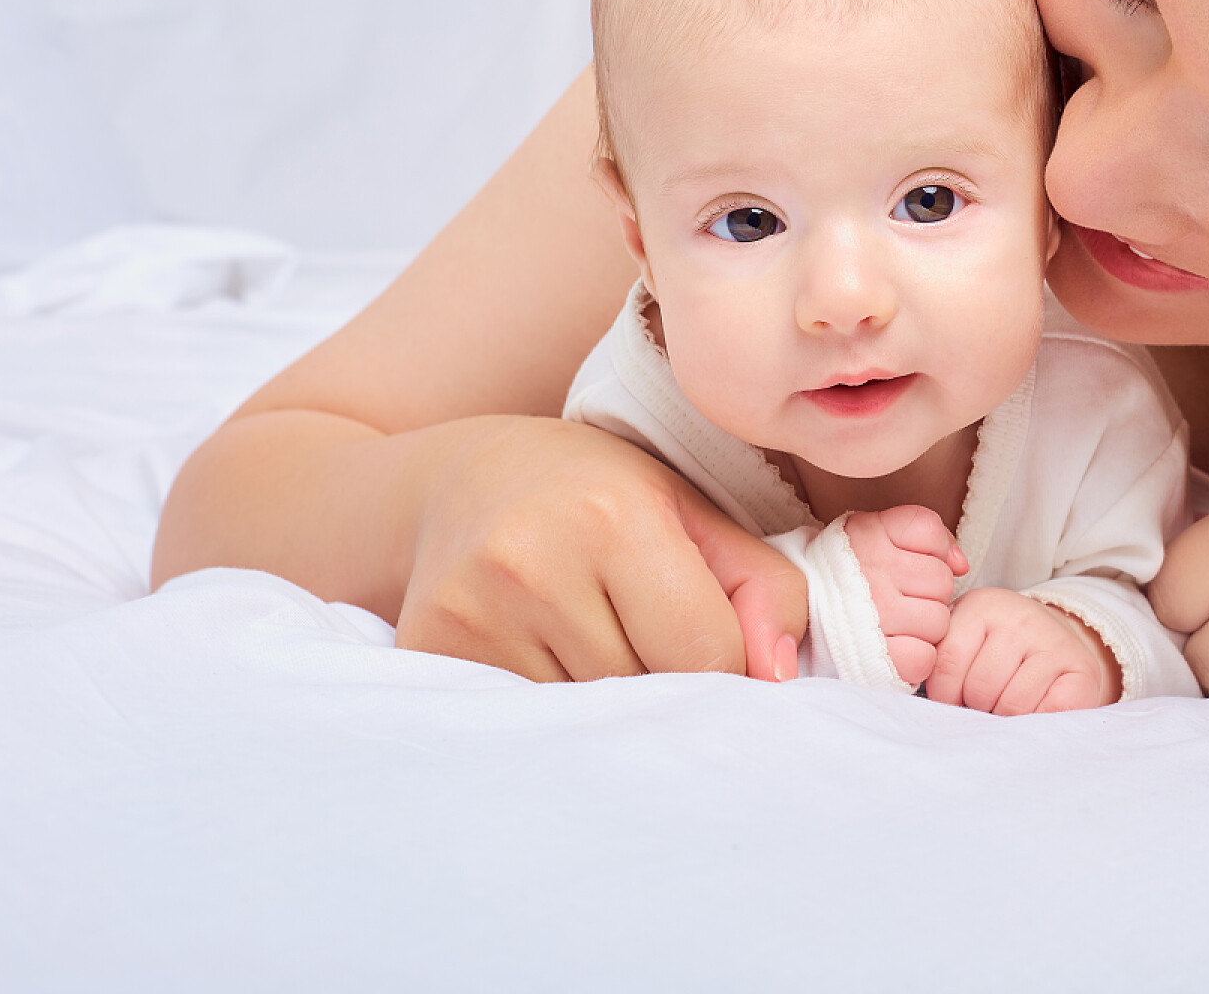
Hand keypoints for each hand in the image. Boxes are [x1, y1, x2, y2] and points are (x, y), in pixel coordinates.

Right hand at [396, 416, 808, 682]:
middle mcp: (533, 565)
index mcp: (612, 519)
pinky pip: (527, 725)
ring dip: (607, 705)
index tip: (713, 648)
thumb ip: (761, 586)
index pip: (706, 655)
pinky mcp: (433, 651)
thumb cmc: (597, 495)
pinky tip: (545, 658)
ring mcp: (474, 614)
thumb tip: (775, 676)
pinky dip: (553, 712)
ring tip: (591, 642)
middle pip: (646, 695)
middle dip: (664, 685)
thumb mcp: (692, 513)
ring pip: (588, 723)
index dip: (726, 665)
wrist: (459, 483)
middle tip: (644, 639)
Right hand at [845, 505, 967, 685]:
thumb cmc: (839, 580)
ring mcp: (875, 614)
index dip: (928, 550)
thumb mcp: (871, 537)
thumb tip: (962, 563)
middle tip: (897, 599)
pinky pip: (925, 656)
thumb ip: (925, 536)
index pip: (928, 530)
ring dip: (923, 627)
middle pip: (942, 580)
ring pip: (939, 621)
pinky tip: (894, 648)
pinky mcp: (877, 657)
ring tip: (894, 625)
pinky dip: (914, 657)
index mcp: (866, 533)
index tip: (905, 563)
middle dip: (927, 593)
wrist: (787, 621)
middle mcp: (871, 570)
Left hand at [925, 587, 1121, 714]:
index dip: (945, 694)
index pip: (946, 663)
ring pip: (1012, 705)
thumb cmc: (997, 650)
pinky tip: (1036, 708)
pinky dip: (1038, 720)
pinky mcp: (1082, 668)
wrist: (1055, 641)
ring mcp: (1053, 641)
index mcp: (981, 606)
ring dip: (1006, 717)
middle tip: (986, 702)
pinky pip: (1048, 712)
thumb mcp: (964, 640)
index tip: (953, 698)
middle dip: (977, 707)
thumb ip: (941, 662)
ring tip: (1008, 705)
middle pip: (980, 688)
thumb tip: (924, 701)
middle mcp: (1019, 617)